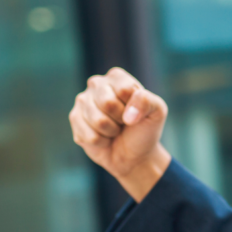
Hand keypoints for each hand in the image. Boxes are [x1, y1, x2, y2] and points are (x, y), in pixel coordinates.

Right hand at [69, 67, 170, 200]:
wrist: (134, 154)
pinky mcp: (74, 119)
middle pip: (108, 103)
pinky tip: (104, 138)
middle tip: (124, 122)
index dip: (134, 107)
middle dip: (121, 119)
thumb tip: (128, 115)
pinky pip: (90, 136)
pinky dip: (102, 142)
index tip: (137, 112)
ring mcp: (82, 101)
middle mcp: (96, 84)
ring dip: (111, 132)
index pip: (124, 89)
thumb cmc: (145, 129)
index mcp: (117, 77)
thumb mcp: (157, 112)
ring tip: (114, 130)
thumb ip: (148, 101)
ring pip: (98, 121)